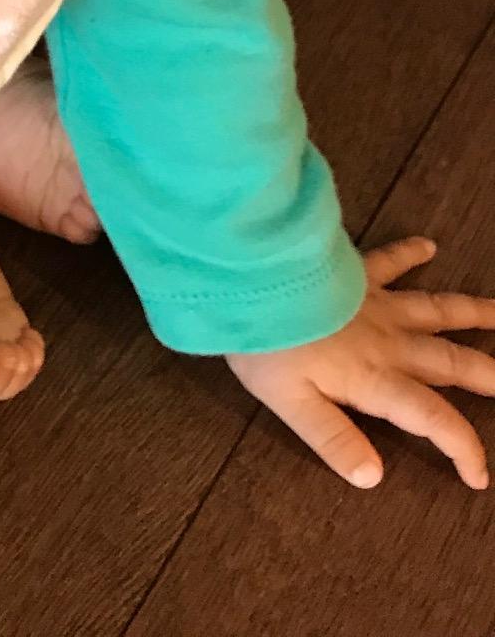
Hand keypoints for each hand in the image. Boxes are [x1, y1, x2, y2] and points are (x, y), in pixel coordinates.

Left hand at [228, 238, 494, 488]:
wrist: (252, 276)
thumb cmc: (267, 343)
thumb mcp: (292, 404)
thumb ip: (333, 440)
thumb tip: (374, 478)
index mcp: (376, 380)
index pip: (434, 420)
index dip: (462, 448)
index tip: (479, 475)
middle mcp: (389, 342)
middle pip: (451, 362)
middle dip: (488, 377)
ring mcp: (376, 302)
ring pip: (437, 310)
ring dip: (474, 315)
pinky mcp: (354, 272)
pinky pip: (389, 260)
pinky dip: (409, 253)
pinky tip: (428, 245)